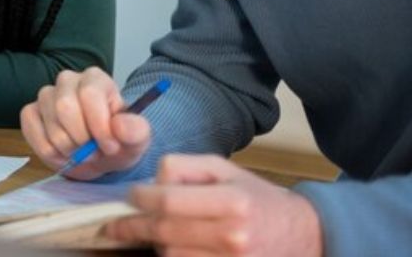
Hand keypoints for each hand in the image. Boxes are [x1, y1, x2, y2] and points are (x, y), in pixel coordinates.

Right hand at [19, 67, 151, 178]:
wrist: (99, 154)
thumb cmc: (117, 142)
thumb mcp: (137, 140)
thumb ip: (135, 131)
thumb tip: (118, 126)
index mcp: (95, 79)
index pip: (90, 94)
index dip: (99, 126)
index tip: (110, 147)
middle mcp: (68, 80)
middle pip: (65, 107)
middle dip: (81, 139)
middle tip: (94, 153)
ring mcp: (46, 95)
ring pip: (51, 125)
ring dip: (68, 149)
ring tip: (81, 154)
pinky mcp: (30, 112)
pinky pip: (32, 132)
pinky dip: (49, 152)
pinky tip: (64, 154)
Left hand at [104, 155, 323, 255]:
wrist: (303, 237)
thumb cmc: (257, 198)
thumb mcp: (225, 170)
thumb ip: (185, 168)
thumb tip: (151, 182)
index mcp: (232, 202)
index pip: (168, 202)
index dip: (140, 199)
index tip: (129, 197)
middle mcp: (232, 236)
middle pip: (164, 232)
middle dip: (133, 227)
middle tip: (113, 225)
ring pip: (170, 255)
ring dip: (155, 244)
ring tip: (152, 233)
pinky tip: (169, 247)